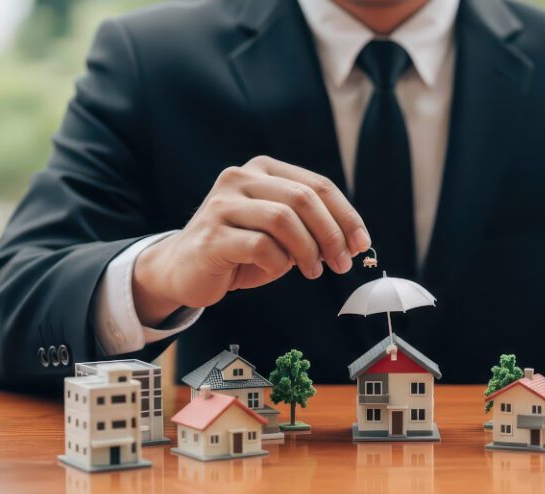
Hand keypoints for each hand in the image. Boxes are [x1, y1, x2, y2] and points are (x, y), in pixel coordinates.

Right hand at [132, 156, 370, 325]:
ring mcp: (222, 204)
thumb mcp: (280, 233)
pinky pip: (260, 246)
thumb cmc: (239, 251)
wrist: (183, 270)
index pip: (317, 185)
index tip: (361, 243)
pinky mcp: (211, 234)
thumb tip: (352, 241)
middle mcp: (240, 179)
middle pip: (303, 198)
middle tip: (342, 263)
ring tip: (313, 271)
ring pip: (283, 219)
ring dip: (308, 250)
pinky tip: (276, 271)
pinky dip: (278, 262)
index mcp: (262, 170)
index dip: (346, 215)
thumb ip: (310, 227)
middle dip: (332, 234)